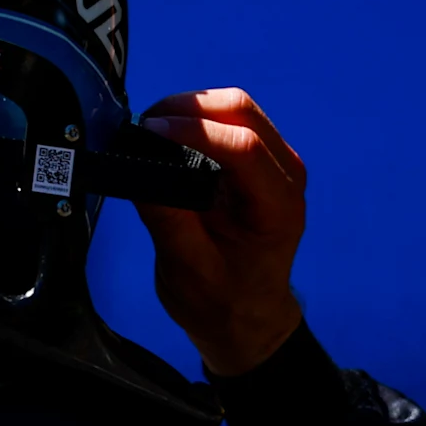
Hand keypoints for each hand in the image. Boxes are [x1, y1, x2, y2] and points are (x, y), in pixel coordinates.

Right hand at [131, 87, 306, 378]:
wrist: (247, 317)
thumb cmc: (221, 302)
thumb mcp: (187, 270)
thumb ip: (168, 219)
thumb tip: (140, 171)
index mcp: (277, 207)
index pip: (243, 146)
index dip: (194, 130)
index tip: (149, 132)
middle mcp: (286, 176)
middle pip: (242, 112)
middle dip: (190, 108)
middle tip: (143, 125)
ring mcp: (277, 165)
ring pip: (238, 109)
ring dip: (193, 109)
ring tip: (151, 129)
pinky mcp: (260, 163)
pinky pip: (232, 123)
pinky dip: (199, 120)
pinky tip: (170, 135)